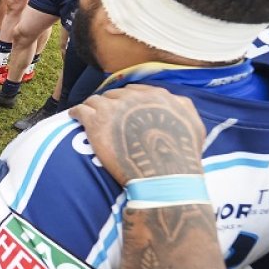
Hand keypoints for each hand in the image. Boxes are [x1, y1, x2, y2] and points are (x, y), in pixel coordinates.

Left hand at [69, 85, 206, 185]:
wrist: (163, 176)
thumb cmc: (181, 157)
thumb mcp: (194, 125)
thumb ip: (183, 108)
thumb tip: (176, 101)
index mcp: (156, 96)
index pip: (134, 91)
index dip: (127, 101)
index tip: (123, 110)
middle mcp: (134, 98)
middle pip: (114, 95)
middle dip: (110, 105)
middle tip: (107, 117)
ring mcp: (113, 108)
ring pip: (95, 100)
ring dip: (93, 108)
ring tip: (89, 116)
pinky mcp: (95, 121)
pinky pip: (80, 110)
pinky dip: (76, 113)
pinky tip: (74, 117)